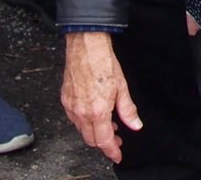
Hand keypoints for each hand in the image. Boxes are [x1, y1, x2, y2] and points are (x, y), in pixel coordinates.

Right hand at [62, 32, 141, 162]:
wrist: (86, 46)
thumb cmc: (103, 62)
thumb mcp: (122, 87)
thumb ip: (128, 109)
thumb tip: (135, 124)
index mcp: (97, 111)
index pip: (104, 140)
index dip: (112, 151)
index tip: (117, 155)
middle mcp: (81, 112)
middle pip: (91, 140)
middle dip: (104, 143)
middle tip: (116, 139)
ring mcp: (71, 107)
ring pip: (82, 130)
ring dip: (94, 132)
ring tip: (108, 125)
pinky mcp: (65, 100)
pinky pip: (74, 119)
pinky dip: (84, 122)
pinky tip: (94, 115)